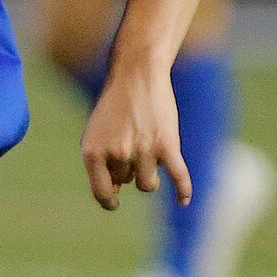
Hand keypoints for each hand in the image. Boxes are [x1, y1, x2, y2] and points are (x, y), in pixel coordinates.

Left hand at [82, 59, 190, 210]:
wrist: (137, 75)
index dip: (108, 200)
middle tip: (132, 141)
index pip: (101, 192)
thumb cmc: (114, 106)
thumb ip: (100, 162)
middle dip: (130, 169)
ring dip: (149, 176)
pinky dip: (183, 190)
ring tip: (148, 154)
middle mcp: (117, 154)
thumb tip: (114, 191)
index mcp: (93, 152)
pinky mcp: (168, 145)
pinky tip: (184, 201)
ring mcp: (143, 151)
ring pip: (148, 185)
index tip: (114, 202)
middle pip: (127, 182)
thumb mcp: (96, 133)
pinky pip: (178, 176)